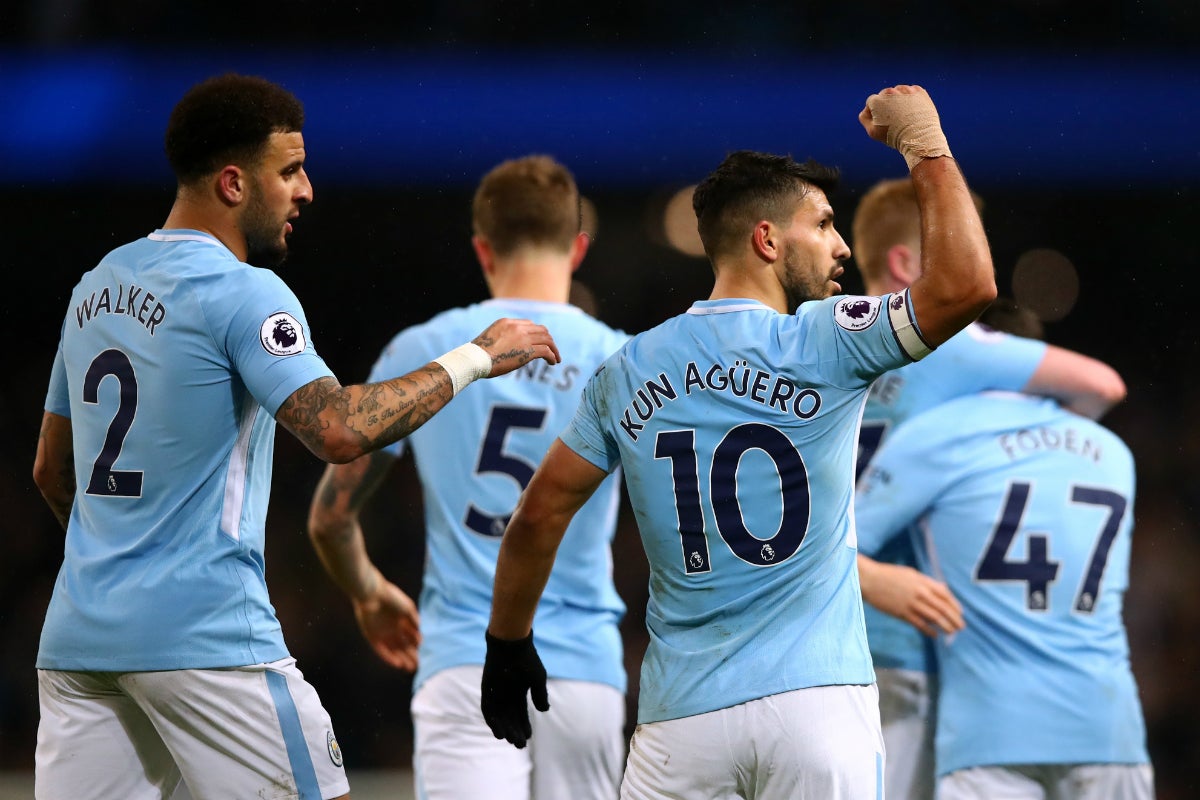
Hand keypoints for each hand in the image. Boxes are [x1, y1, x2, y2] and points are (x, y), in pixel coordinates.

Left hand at [352, 576, 420, 671]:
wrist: (372, 593)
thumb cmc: (392, 598)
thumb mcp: (408, 607)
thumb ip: (414, 620)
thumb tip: (420, 634)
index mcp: (401, 621)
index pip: (410, 637)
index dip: (416, 646)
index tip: (423, 654)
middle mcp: (392, 629)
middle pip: (403, 646)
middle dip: (411, 655)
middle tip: (417, 666)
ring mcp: (382, 633)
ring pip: (393, 650)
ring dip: (401, 659)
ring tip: (409, 668)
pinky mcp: (372, 636)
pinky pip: (381, 650)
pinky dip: (389, 657)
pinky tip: (397, 664)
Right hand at [472, 318, 560, 376]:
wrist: (475, 359)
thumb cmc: (477, 354)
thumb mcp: (489, 339)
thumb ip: (501, 338)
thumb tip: (506, 348)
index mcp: (507, 322)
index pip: (529, 324)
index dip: (537, 334)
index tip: (539, 342)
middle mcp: (517, 327)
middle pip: (541, 330)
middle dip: (548, 339)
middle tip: (551, 350)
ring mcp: (523, 338)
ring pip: (547, 339)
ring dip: (553, 349)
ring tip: (556, 358)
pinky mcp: (528, 351)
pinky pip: (546, 351)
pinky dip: (552, 356)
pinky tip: (552, 362)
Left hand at [481, 630, 549, 748]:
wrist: (512, 643)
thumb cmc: (527, 658)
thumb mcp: (538, 678)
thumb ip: (540, 695)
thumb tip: (545, 711)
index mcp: (519, 691)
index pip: (520, 714)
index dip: (524, 726)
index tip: (528, 738)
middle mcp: (506, 694)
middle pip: (509, 718)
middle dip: (514, 731)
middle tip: (520, 745)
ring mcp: (496, 691)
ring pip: (498, 716)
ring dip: (503, 729)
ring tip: (509, 740)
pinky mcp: (487, 689)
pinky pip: (487, 709)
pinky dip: (492, 721)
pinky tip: (498, 731)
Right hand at [858, 84, 951, 168]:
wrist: (918, 137)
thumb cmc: (894, 136)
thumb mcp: (872, 131)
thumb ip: (864, 117)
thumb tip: (867, 109)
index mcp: (876, 100)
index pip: (872, 101)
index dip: (875, 112)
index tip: (883, 121)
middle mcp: (890, 91)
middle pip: (885, 95)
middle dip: (887, 104)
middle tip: (895, 118)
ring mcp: (905, 90)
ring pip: (898, 92)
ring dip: (899, 100)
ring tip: (905, 115)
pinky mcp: (918, 91)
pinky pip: (911, 92)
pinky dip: (911, 99)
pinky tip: (912, 110)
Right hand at [859, 556, 963, 636]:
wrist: (869, 579)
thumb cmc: (889, 575)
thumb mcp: (911, 574)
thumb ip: (927, 582)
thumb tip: (942, 589)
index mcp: (923, 582)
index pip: (945, 595)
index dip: (955, 605)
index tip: (960, 613)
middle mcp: (920, 593)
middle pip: (943, 608)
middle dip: (954, 619)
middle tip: (961, 627)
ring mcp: (911, 604)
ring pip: (934, 618)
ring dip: (945, 626)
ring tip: (952, 632)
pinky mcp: (902, 613)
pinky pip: (920, 624)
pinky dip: (929, 631)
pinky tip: (934, 635)